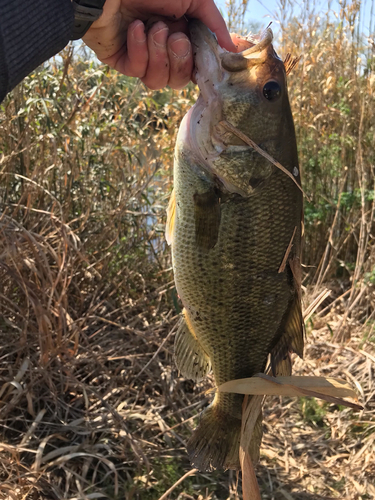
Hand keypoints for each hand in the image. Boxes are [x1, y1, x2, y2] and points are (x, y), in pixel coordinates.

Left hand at [83, 0, 236, 89]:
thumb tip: (230, 48)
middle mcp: (162, 49)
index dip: (200, 67)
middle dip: (180, 60)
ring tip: (153, 28)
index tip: (206, 61)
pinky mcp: (121, 62)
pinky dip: (139, 49)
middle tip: (176, 36)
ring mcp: (141, 57)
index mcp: (181, 34)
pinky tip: (134, 28)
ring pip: (159, 81)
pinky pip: (138, 72)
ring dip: (159, 54)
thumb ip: (213, 23)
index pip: (195, 67)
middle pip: (179, 80)